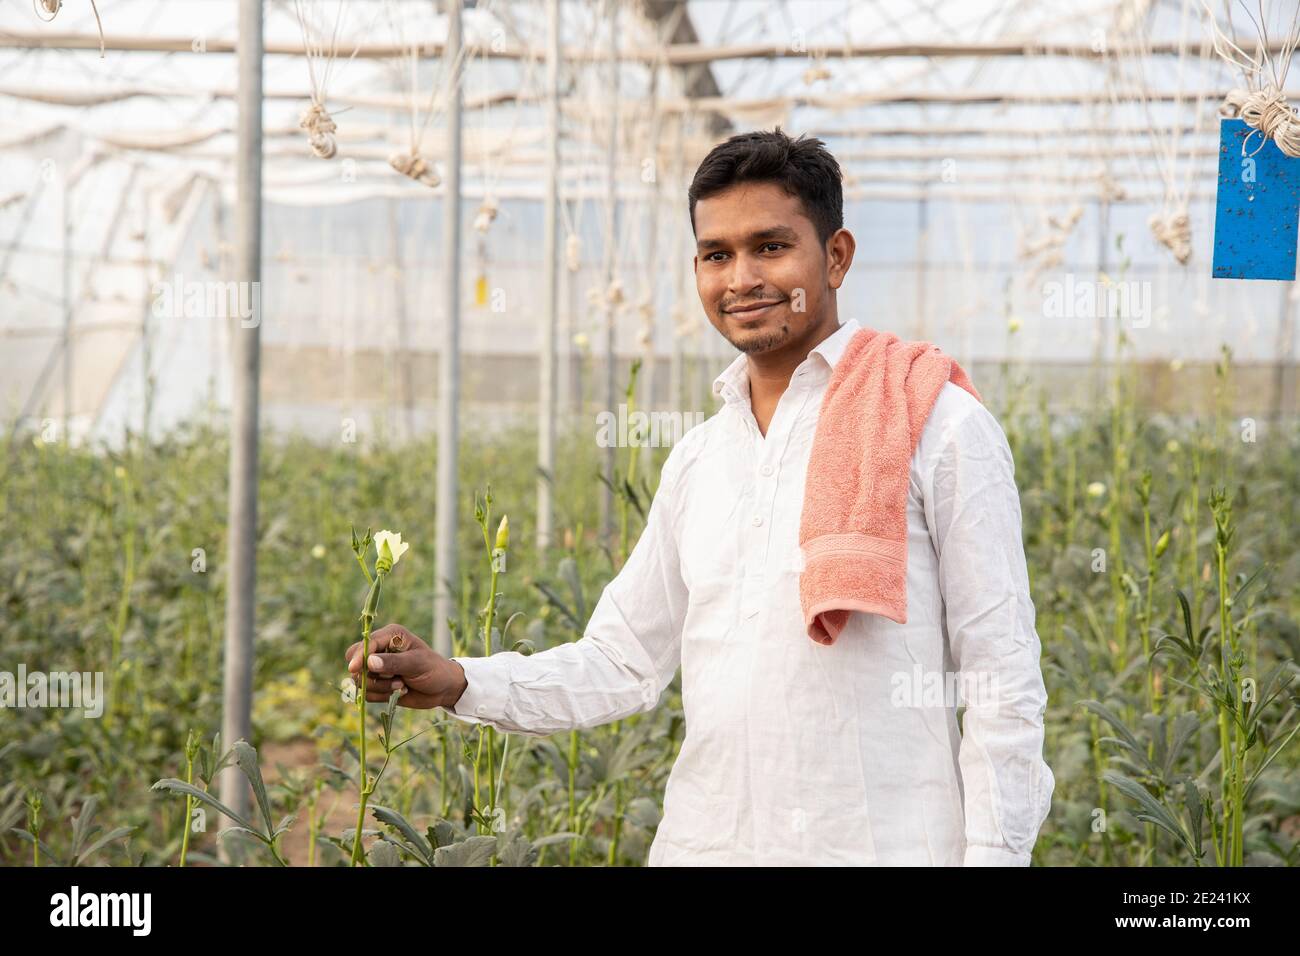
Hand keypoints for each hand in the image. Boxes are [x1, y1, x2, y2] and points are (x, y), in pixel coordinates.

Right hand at [344, 623, 467, 709]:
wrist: (443, 689)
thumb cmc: (434, 670)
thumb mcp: (417, 664)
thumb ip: (394, 662)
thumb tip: (369, 662)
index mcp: (390, 636)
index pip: (366, 644)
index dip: (359, 656)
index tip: (354, 668)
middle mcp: (380, 649)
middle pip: (355, 662)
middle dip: (370, 675)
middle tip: (393, 678)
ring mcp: (377, 667)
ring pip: (360, 680)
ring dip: (381, 687)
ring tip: (402, 685)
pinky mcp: (377, 684)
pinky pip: (366, 693)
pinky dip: (381, 696)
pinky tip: (399, 691)